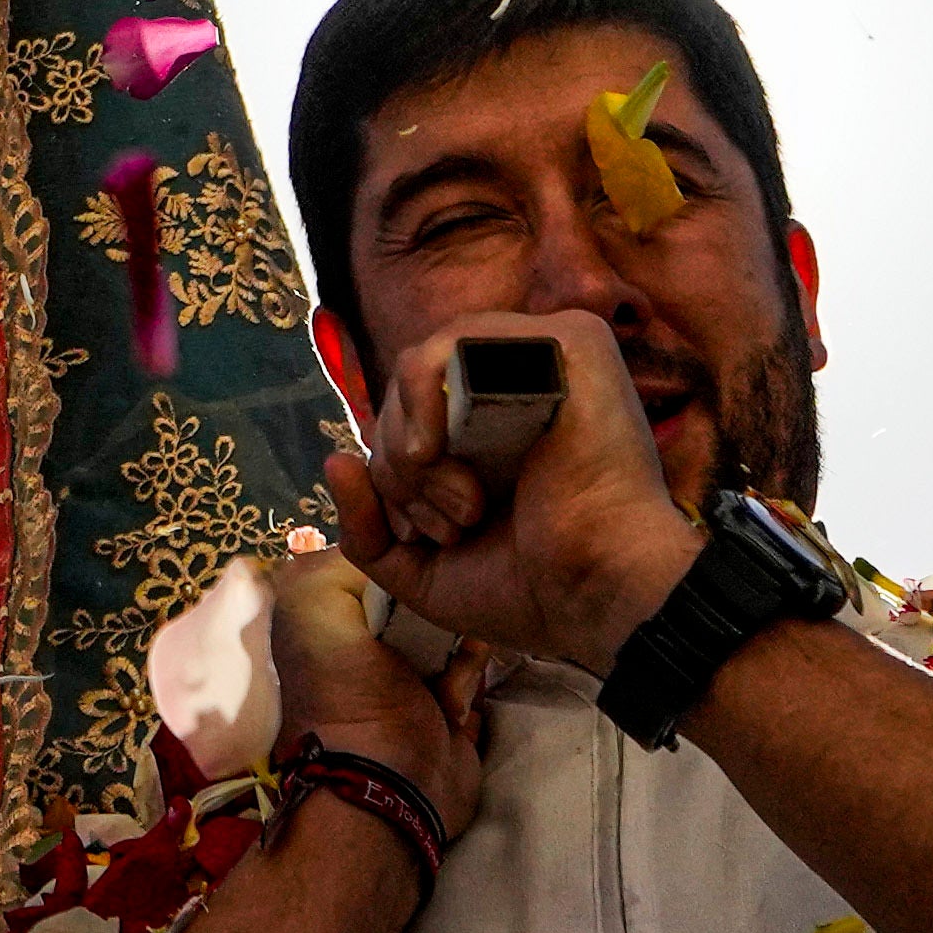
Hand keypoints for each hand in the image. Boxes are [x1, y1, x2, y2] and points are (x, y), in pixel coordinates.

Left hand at [236, 529, 474, 826]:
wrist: (391, 778)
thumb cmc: (346, 690)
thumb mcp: (313, 604)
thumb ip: (340, 557)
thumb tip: (383, 536)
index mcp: (330, 614)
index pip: (376, 556)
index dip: (403, 547)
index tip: (428, 545)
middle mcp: (368, 638)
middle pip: (422, 585)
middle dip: (439, 591)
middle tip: (445, 603)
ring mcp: (413, 671)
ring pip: (455, 619)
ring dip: (460, 634)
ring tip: (450, 658)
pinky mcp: (452, 700)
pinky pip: (475, 663)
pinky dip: (471, 672)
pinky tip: (453, 695)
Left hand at [337, 332, 730, 689]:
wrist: (597, 593)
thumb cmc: (533, 590)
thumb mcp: (426, 569)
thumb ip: (370, 524)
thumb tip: (335, 461)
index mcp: (503, 424)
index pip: (411, 416)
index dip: (396, 473)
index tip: (435, 534)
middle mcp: (526, 381)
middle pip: (408, 391)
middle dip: (401, 468)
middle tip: (453, 523)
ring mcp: (548, 355)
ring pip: (423, 365)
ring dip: (413, 446)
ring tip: (460, 504)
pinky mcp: (567, 339)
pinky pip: (454, 340)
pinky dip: (422, 399)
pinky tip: (439, 455)